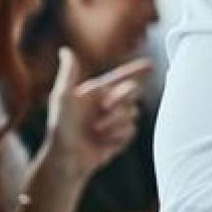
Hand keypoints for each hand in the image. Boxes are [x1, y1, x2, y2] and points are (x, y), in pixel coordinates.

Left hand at [43, 50, 151, 182]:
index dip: (136, 70)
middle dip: (121, 98)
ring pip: (133, 113)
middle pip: (132, 92)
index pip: (121, 77)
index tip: (151, 65)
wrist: (66, 160)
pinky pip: (132, 130)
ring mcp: (115, 120)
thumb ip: (68, 73)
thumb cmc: (60, 128)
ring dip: (115, 122)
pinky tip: (103, 142)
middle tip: (106, 107)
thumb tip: (65, 50)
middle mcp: (108, 104)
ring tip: (96, 131)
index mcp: (97, 92)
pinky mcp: (120, 137)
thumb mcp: (62, 98)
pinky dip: (117, 136)